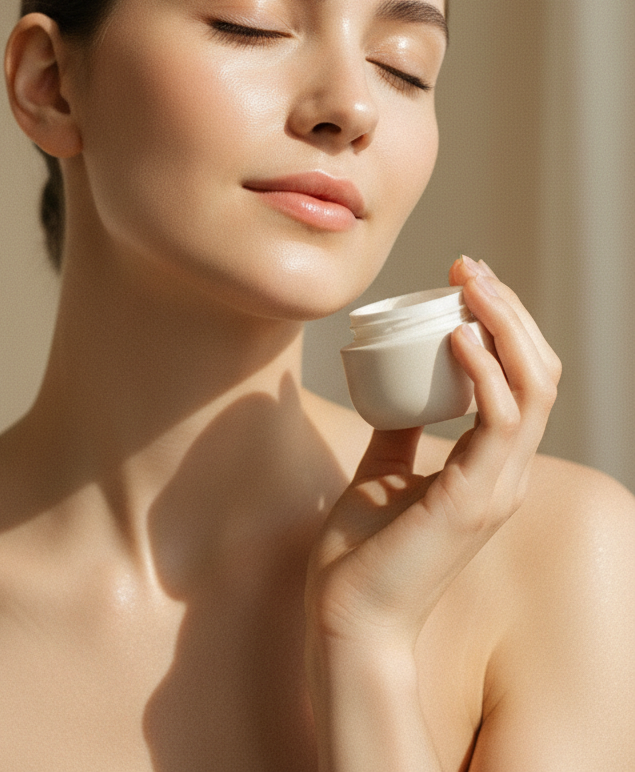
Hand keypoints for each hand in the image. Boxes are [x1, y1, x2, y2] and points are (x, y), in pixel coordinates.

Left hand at [305, 257, 561, 653]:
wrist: (346, 616)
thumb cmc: (361, 552)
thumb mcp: (382, 471)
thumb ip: (398, 429)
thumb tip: (396, 386)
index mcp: (488, 467)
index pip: (522, 383)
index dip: (502, 327)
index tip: (463, 281)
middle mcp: (505, 474)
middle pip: (538, 374)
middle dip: (508, 313)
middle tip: (470, 267)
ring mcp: (497, 488)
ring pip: (533, 389)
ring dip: (504, 326)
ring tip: (470, 283)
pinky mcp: (474, 500)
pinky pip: (498, 422)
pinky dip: (486, 372)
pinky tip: (458, 336)